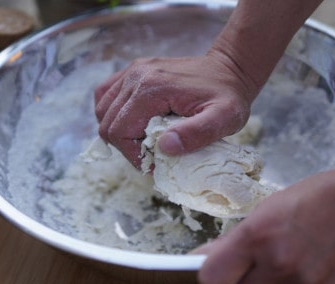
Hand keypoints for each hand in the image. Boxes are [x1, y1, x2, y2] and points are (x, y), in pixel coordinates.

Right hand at [94, 53, 257, 167]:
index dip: (133, 155)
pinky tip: (133, 122)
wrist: (231, 68)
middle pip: (108, 122)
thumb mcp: (224, 119)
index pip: (119, 132)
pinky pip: (107, 94)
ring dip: (119, 131)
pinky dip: (114, 113)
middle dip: (126, 146)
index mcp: (151, 89)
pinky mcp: (136, 70)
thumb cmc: (229, 96)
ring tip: (145, 140)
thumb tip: (164, 147)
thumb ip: (196, 134)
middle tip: (152, 154)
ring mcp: (134, 70)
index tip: (155, 163)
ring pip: (103, 109)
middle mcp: (136, 76)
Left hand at [195, 166, 334, 283]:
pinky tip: (322, 258)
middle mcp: (278, 264)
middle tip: (259, 265)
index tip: (219, 271)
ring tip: (303, 250)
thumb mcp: (269, 208)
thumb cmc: (317, 197)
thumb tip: (204, 257)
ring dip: (282, 279)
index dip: (214, 276)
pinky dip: (309, 282)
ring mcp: (305, 283)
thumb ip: (236, 240)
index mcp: (256, 236)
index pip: (212, 279)